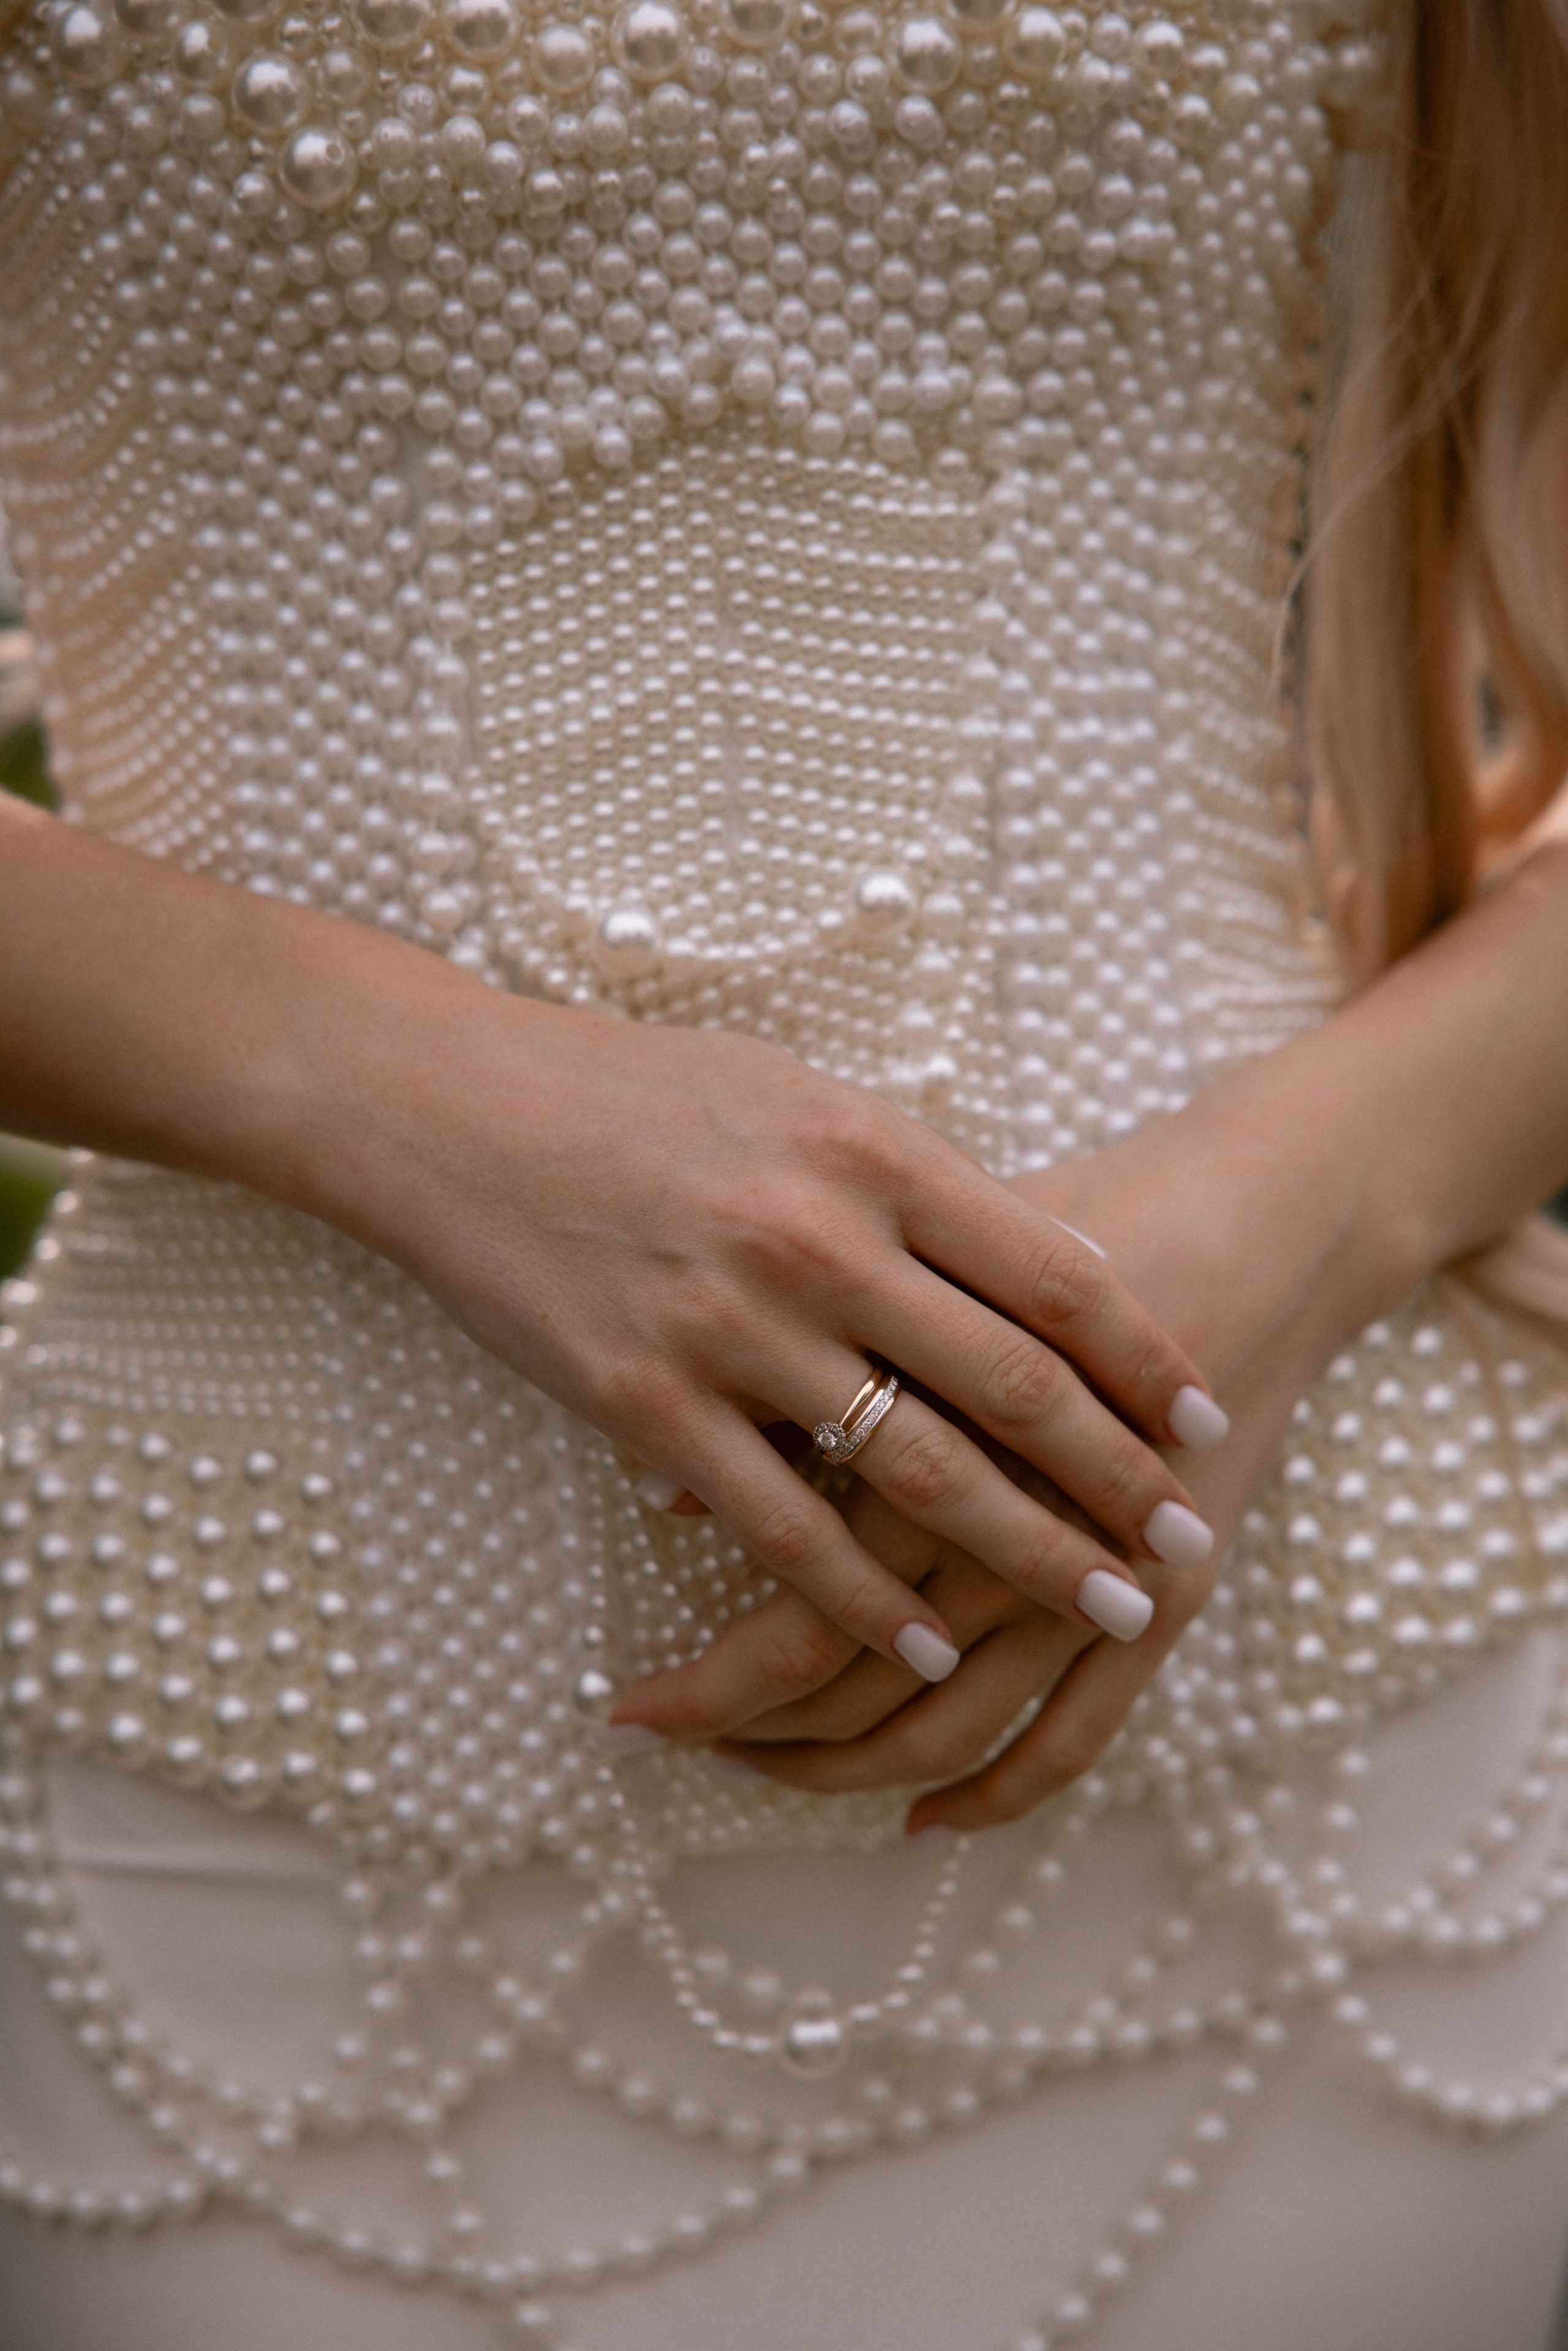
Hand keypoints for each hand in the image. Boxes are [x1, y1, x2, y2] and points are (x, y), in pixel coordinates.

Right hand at [619, 1050, 1382, 1810]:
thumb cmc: (636, 1095)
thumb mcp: (797, 1099)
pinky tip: (933, 1648)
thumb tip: (1025, 1255)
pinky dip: (872, 1601)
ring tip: (1110, 1609)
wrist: (453, 1109)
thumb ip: (908, 1180)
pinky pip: (786, 1530)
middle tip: (1189, 1546)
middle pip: (1013, 1384)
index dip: (1144, 1358)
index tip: (1207, 1416)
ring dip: (1029, 1555)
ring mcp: (733, 1328)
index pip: (1053, 1271)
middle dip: (1119, 1479)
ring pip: (919, 1471)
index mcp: (871, 1153)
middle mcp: (819, 1240)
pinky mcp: (647, 1403)